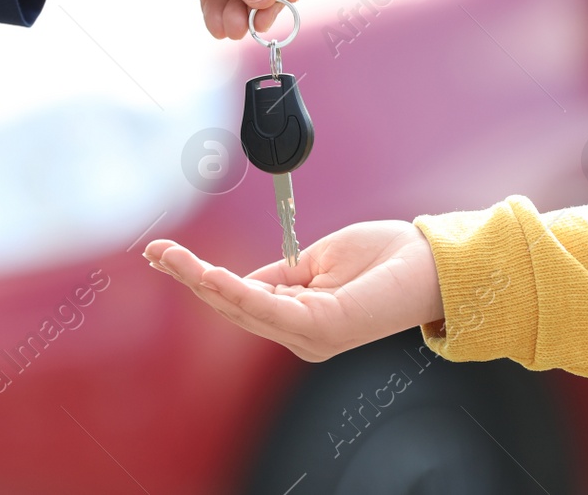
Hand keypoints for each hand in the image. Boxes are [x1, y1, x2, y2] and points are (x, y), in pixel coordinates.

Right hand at [144, 221, 443, 361]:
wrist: (432, 261)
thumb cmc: (387, 259)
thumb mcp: (320, 259)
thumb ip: (282, 273)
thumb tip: (245, 277)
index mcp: (300, 318)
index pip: (240, 300)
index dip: (202, 277)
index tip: (167, 253)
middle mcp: (300, 334)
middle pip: (232, 306)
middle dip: (190, 278)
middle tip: (155, 251)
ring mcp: (309, 335)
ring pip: (242, 307)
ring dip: (202, 281)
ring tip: (170, 258)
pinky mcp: (320, 327)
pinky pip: (267, 308)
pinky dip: (236, 291)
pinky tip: (210, 275)